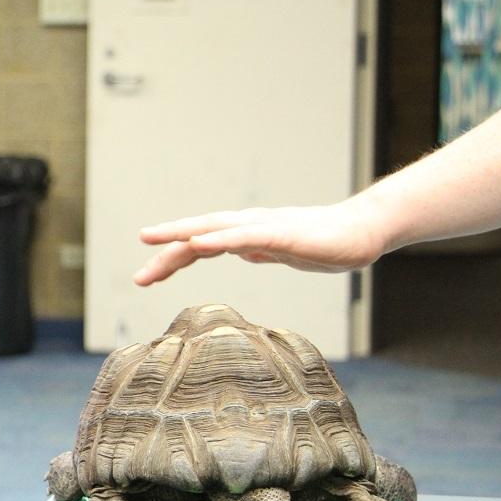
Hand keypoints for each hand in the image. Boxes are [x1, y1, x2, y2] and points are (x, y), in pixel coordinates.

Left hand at [133, 201, 388, 285]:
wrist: (363, 232)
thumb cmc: (327, 243)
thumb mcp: (284, 252)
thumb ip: (261, 250)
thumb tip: (242, 251)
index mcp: (247, 234)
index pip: (201, 245)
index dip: (173, 258)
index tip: (148, 276)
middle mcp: (248, 225)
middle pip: (198, 235)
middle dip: (165, 251)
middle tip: (138, 275)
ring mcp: (263, 226)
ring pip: (213, 228)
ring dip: (180, 235)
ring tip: (151, 240)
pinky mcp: (280, 232)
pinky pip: (243, 236)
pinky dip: (217, 239)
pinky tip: (197, 243)